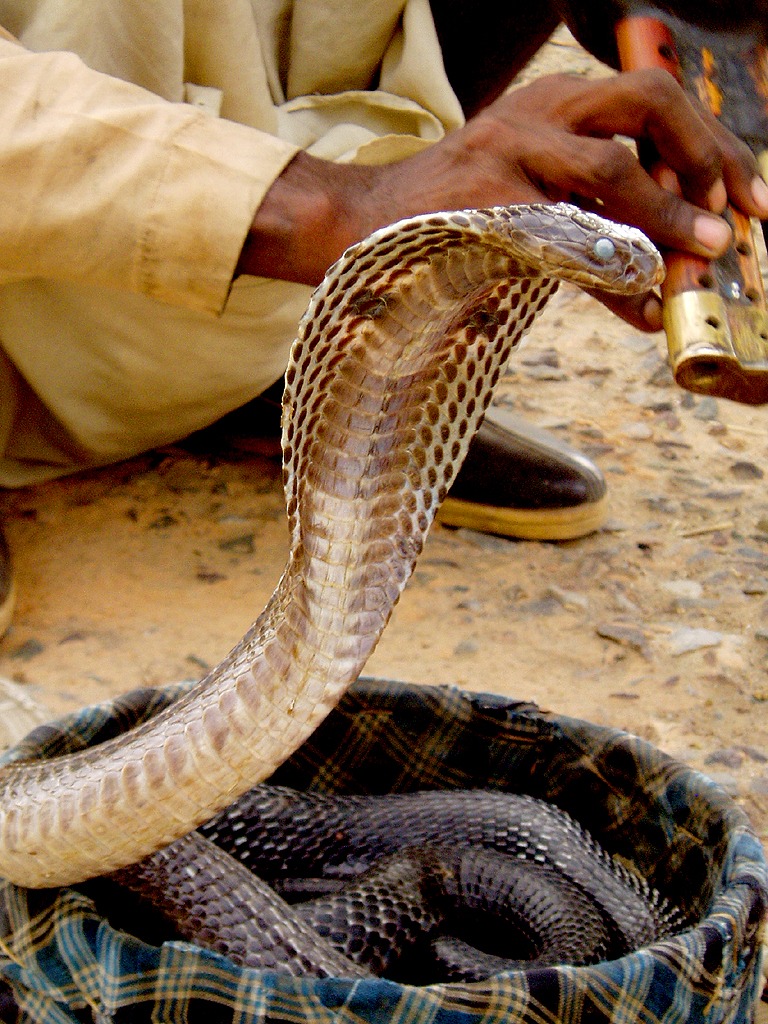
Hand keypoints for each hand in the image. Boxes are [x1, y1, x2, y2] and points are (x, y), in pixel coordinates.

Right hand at [238, 68, 767, 329]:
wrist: (362, 222)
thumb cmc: (451, 213)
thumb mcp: (528, 194)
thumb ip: (593, 216)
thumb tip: (662, 276)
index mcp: (552, 103)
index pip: (651, 96)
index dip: (709, 142)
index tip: (747, 193)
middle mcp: (534, 111)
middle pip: (644, 101)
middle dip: (704, 157)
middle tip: (734, 217)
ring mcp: (507, 150)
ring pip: (610, 166)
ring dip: (666, 216)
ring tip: (698, 257)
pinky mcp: (483, 201)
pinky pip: (564, 234)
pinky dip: (611, 273)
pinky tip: (637, 305)